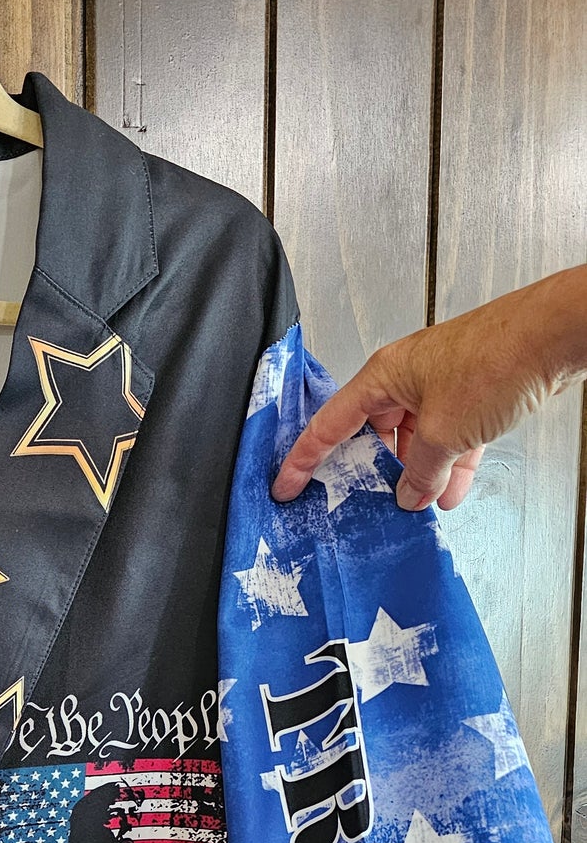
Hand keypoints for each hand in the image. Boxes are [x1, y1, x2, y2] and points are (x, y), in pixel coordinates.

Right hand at [271, 265, 586, 512]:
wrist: (556, 335)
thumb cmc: (496, 360)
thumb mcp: (446, 433)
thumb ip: (421, 471)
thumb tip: (410, 495)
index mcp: (383, 376)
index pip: (329, 425)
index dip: (305, 460)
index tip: (287, 487)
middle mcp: (408, 377)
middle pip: (375, 435)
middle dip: (376, 473)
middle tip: (366, 506)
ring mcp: (442, 384)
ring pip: (417, 439)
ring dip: (419, 473)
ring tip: (417, 507)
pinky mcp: (474, 393)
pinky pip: (451, 437)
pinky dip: (450, 465)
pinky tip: (451, 494)